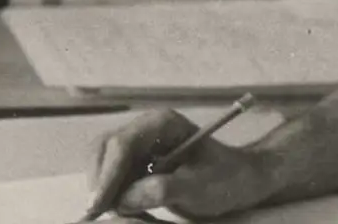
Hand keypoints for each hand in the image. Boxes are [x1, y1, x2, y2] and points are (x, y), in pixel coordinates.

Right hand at [84, 110, 273, 220]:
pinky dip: (111, 192)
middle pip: (103, 149)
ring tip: (118, 212)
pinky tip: (125, 208)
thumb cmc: (226, 179)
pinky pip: (111, 175)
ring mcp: (139, 144)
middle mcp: (145, 129)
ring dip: (104, 188)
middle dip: (99, 181)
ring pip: (102, 162)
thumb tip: (124, 199)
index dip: (107, 176)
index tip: (98, 205)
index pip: (122, 145)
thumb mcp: (199, 188)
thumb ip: (162, 190)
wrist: (239, 179)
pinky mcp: (136, 161)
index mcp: (162, 124)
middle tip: (98, 213)